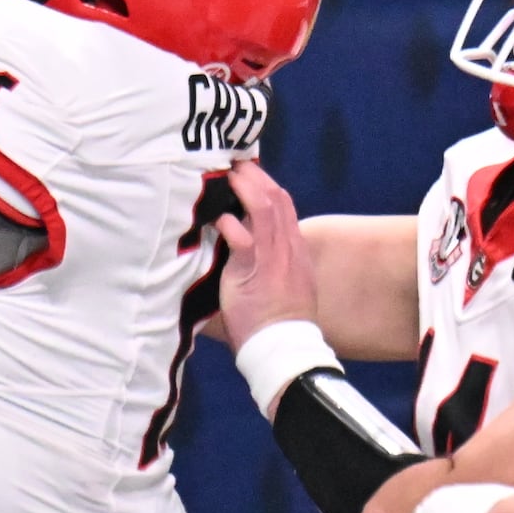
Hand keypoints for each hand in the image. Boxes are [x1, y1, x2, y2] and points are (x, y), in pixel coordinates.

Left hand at [207, 159, 320, 347]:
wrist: (285, 348)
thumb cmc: (280, 324)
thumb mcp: (288, 286)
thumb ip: (274, 263)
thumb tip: (250, 249)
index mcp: (295, 251)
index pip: (286, 206)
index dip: (268, 185)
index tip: (251, 173)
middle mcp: (287, 249)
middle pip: (278, 199)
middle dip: (256, 176)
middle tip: (236, 163)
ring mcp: (273, 258)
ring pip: (264, 208)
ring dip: (245, 187)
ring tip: (229, 175)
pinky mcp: (254, 271)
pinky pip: (244, 239)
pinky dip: (230, 223)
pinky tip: (218, 218)